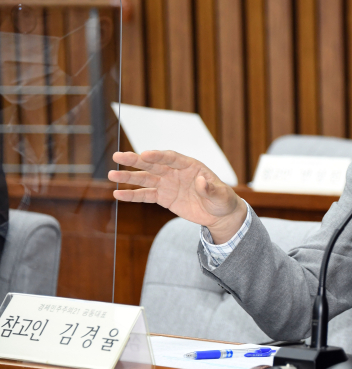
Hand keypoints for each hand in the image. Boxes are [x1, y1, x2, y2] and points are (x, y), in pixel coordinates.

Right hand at [108, 150, 246, 243]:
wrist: (219, 214)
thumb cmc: (222, 200)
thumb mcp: (221, 195)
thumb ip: (210, 188)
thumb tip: (200, 182)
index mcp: (190, 166)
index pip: (172, 158)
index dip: (159, 156)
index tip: (145, 154)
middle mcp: (176, 172)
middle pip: (153, 164)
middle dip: (136, 160)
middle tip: (118, 156)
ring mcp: (168, 184)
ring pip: (146, 178)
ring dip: (129, 177)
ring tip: (112, 174)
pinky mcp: (164, 198)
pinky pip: (146, 195)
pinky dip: (133, 195)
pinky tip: (118, 194)